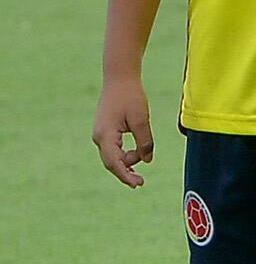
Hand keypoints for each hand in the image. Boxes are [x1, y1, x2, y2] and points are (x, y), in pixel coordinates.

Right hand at [94, 69, 153, 185]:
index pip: (114, 163)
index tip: (138, 184)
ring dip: (128, 160)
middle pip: (112, 162)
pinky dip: (124, 154)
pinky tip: (135, 157)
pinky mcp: (105, 130)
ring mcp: (100, 134)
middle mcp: (99, 137)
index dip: (125, 175)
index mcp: (105, 136)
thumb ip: (145, 141)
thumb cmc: (131, 97)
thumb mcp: (142, 120)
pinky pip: (113, 148)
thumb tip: (147, 160)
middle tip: (141, 182)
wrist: (119, 78)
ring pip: (113, 156)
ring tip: (143, 159)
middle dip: (126, 172)